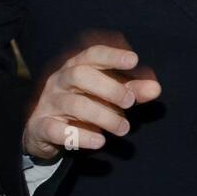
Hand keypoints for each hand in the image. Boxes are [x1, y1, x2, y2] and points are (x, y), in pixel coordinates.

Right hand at [22, 44, 160, 161]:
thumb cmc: (84, 104)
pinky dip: (80, 136)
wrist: (45, 130)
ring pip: (73, 104)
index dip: (112, 55)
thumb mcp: (108, 96)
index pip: (92, 54)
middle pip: (80, 75)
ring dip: (103, 116)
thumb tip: (155, 88)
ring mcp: (48, 102)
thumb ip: (131, 90)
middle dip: (109, 87)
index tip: (133, 59)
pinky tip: (99, 141)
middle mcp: (60, 80)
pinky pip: (56, 129)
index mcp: (76, 66)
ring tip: (124, 128)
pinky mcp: (41, 126)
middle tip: (130, 102)